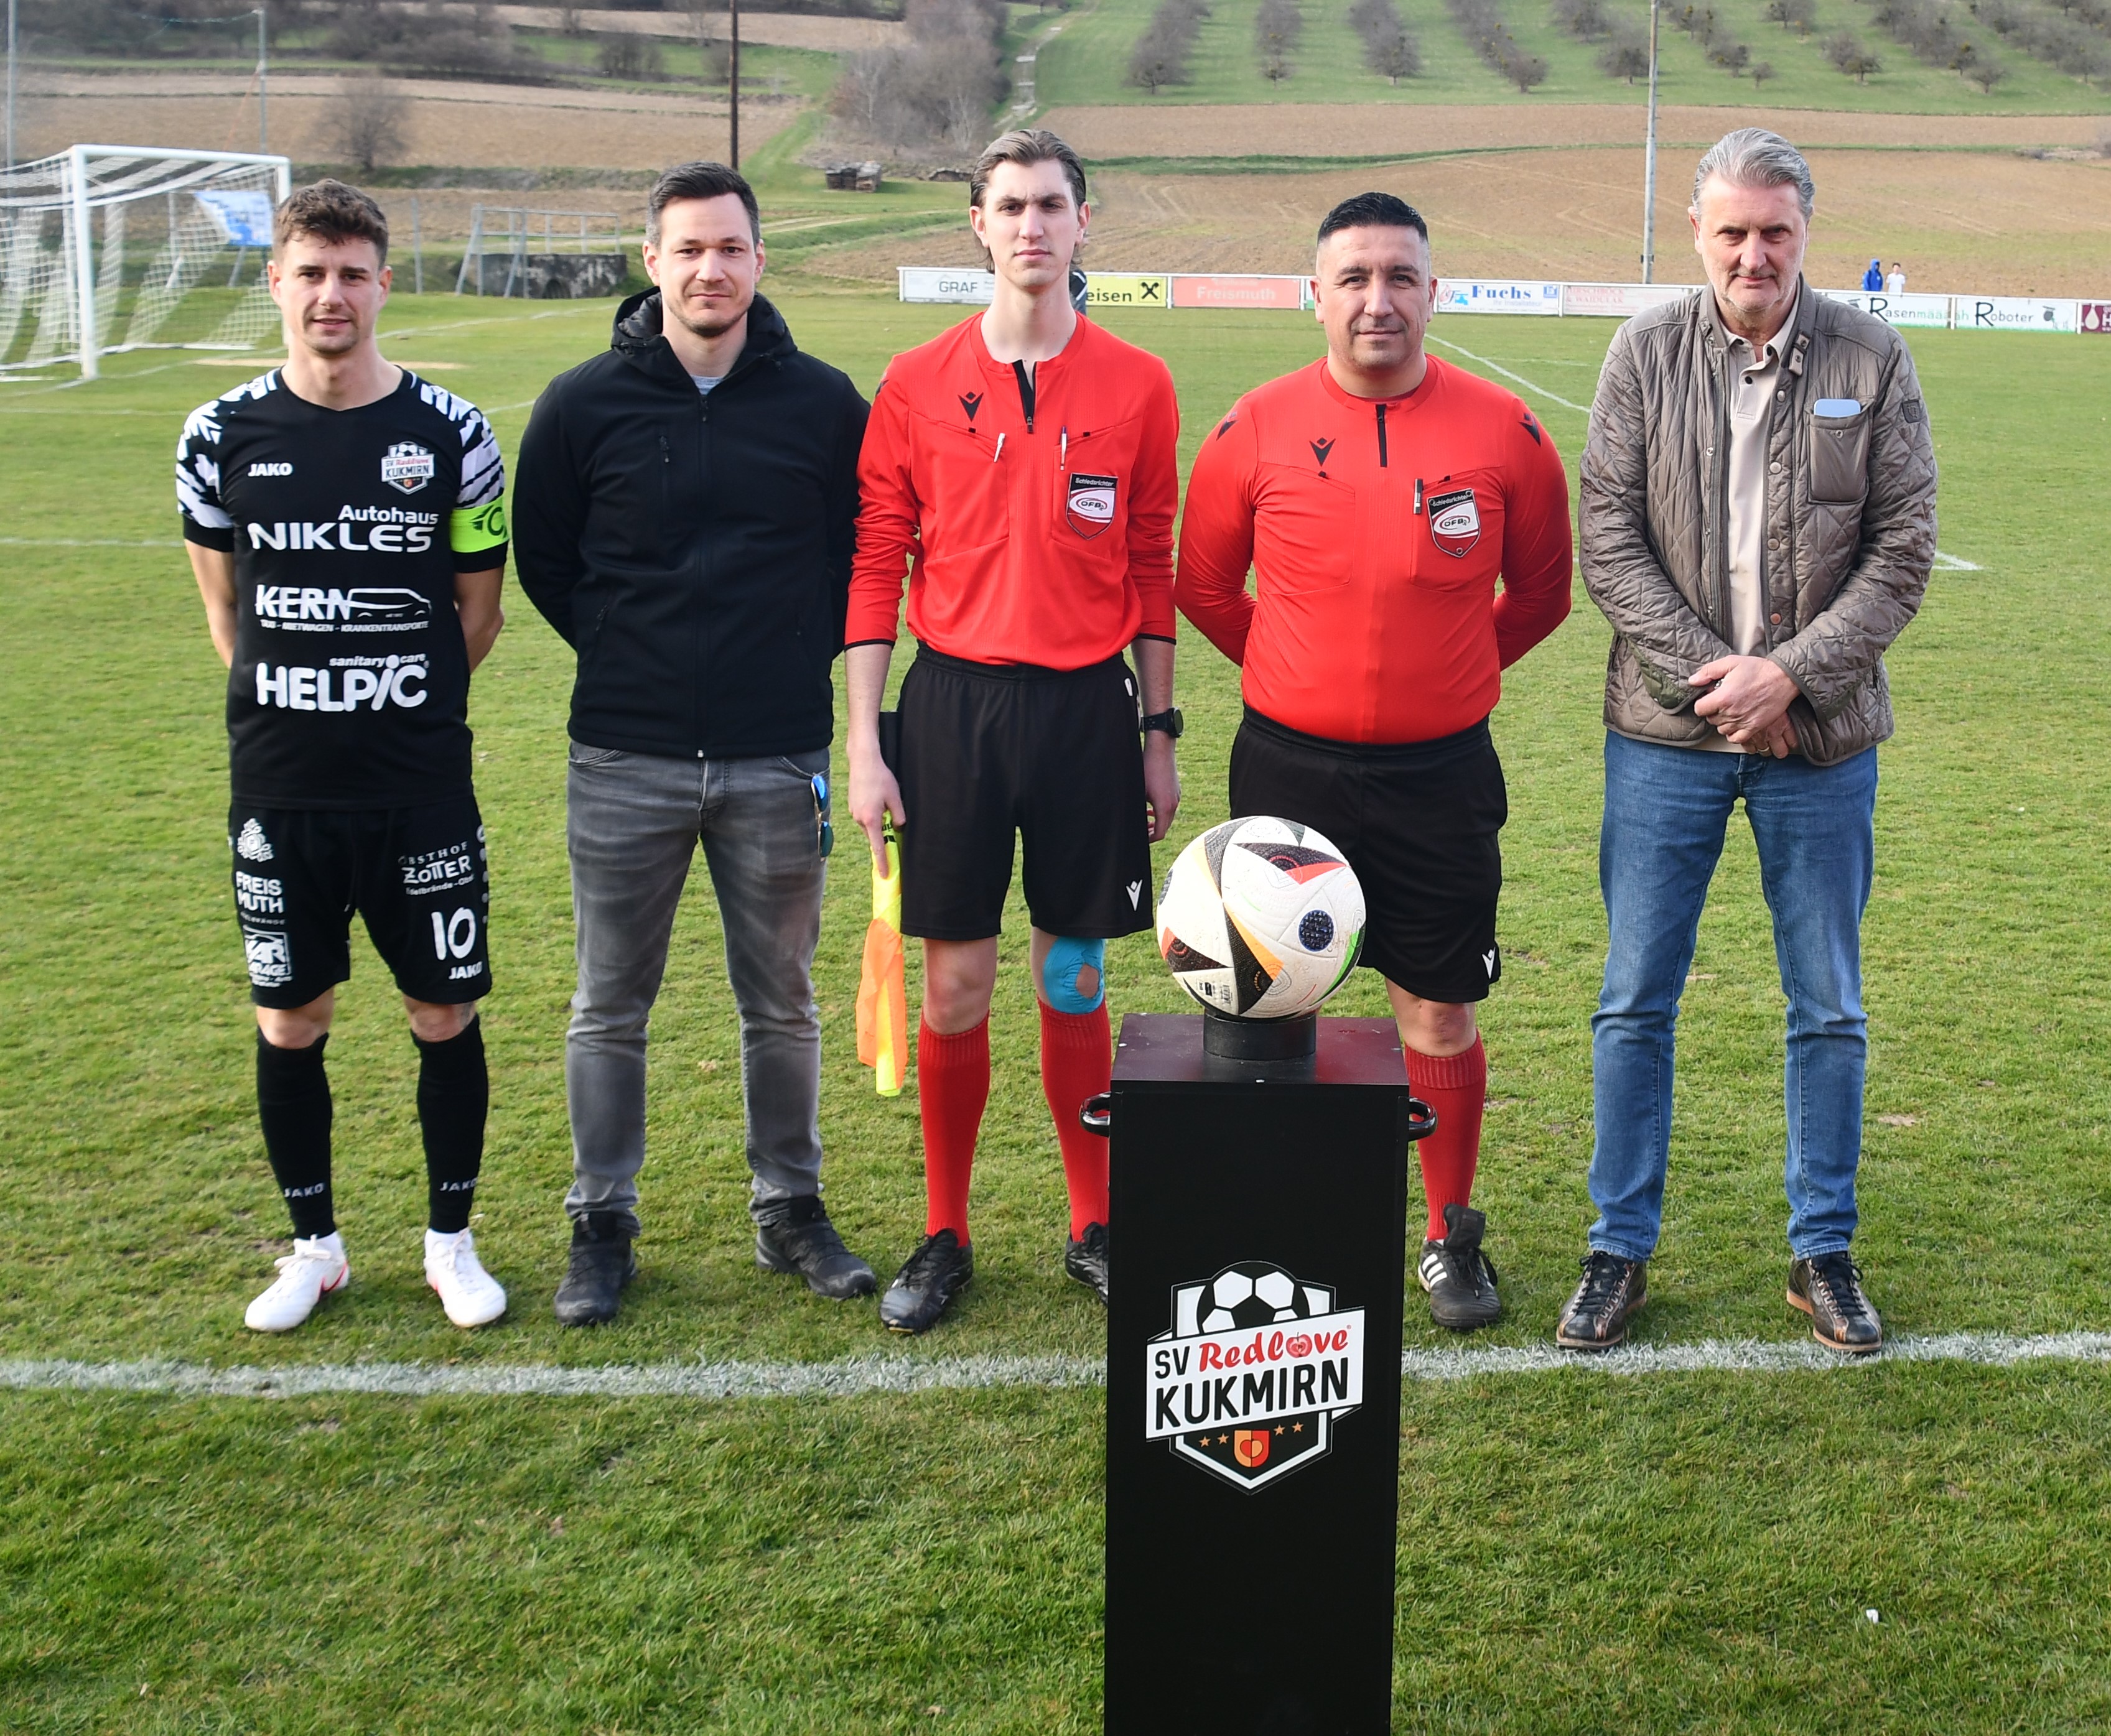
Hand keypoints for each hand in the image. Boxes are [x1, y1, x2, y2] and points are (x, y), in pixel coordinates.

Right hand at [847, 738, 904, 865]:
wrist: (863, 761)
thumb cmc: (880, 778)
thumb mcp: (895, 797)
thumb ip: (899, 816)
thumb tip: (899, 827)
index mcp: (871, 819)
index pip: (878, 847)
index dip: (882, 861)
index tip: (885, 874)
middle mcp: (860, 819)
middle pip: (874, 836)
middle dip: (883, 834)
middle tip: (892, 823)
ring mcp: (854, 812)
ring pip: (869, 825)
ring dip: (878, 822)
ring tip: (884, 802)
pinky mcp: (852, 806)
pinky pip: (864, 816)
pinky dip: (872, 814)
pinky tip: (877, 799)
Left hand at [1143, 733, 1180, 842]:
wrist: (1161, 749)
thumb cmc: (1146, 768)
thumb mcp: (1138, 791)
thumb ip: (1136, 808)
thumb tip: (1130, 820)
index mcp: (1164, 807)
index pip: (1160, 833)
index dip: (1149, 839)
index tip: (1139, 839)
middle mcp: (1174, 804)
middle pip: (1165, 827)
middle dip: (1152, 832)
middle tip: (1141, 833)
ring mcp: (1177, 797)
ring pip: (1168, 817)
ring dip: (1156, 821)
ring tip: (1145, 821)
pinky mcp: (1176, 790)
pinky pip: (1170, 807)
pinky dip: (1160, 812)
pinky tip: (1150, 808)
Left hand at [1691, 655, 1799, 752]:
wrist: (1783, 678)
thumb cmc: (1759, 669)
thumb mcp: (1731, 662)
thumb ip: (1709, 671)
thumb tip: (1693, 681)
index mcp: (1723, 697)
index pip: (1699, 709)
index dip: (1702, 703)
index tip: (1709, 698)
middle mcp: (1732, 712)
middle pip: (1711, 719)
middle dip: (1713, 710)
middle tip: (1723, 701)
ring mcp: (1743, 721)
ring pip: (1721, 729)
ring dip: (1723, 722)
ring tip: (1731, 710)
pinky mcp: (1754, 727)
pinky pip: (1736, 738)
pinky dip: (1732, 733)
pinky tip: (1735, 724)